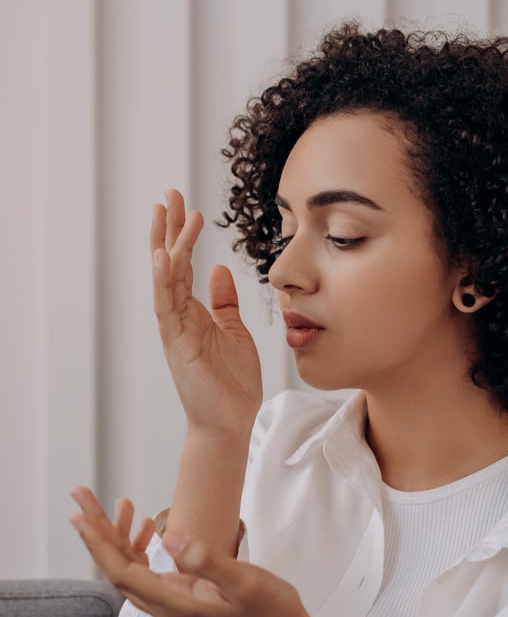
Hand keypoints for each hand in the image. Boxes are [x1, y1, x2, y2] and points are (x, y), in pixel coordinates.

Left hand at [69, 488, 306, 616]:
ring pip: (131, 570)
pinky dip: (141, 549)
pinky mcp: (183, 601)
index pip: (123, 573)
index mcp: (176, 605)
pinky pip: (149, 574)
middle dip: (97, 531)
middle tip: (81, 495)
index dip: (98, 544)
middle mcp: (166, 608)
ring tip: (117, 502)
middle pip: (118, 569)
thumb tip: (168, 537)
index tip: (78, 516)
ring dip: (118, 537)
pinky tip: (150, 528)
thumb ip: (207, 560)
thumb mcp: (244, 581)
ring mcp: (173, 606)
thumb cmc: (270, 610)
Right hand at [152, 189, 262, 438]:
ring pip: (166, 279)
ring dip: (166, 245)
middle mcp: (179, 316)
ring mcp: (175, 328)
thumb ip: (224, 302)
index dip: (182, 235)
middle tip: (168, 194)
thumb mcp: (235, 331)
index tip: (184, 205)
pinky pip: (167, 306)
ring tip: (166, 214)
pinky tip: (163, 256)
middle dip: (168, 229)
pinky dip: (164, 280)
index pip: (184, 265)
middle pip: (169, 264)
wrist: (231, 422)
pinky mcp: (177, 343)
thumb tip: (219, 270)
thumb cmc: (232, 382)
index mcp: (193, 311)